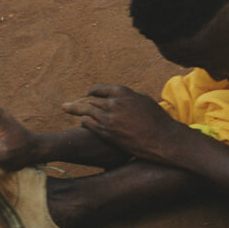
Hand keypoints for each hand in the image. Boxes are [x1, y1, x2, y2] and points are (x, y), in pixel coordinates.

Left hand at [62, 84, 187, 165]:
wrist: (161, 138)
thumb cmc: (157, 119)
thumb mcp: (145, 100)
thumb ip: (130, 97)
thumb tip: (122, 96)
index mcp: (123, 93)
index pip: (100, 89)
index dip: (92, 91)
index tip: (88, 94)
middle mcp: (114, 103)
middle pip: (89, 100)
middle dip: (78, 101)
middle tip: (67, 104)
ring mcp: (109, 118)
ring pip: (86, 111)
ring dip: (76, 110)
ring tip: (67, 109)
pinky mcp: (107, 132)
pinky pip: (88, 124)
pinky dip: (84, 121)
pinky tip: (82, 122)